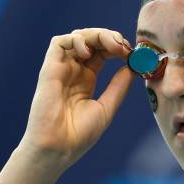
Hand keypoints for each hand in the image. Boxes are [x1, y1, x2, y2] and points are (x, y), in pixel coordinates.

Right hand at [20, 28, 134, 167]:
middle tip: (124, 46)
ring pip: (77, 37)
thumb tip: (133, 67)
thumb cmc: (80, 134)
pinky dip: (77, 39)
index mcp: (87, 79)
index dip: (118, 47)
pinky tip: (89, 53)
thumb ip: (119, 86)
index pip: (103, 52)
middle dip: (110, 37)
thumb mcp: (107, 107)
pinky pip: (59, 43)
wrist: (58, 148)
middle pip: (92, 41)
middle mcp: (74, 71)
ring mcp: (62, 69)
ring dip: (97, 35)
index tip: (132, 53)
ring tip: (112, 46)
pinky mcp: (50, 69)